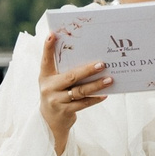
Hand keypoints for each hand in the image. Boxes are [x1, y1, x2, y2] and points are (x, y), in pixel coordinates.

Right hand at [38, 32, 109, 154]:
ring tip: (109, 80)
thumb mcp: (54, 81)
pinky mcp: (65, 111)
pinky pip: (83, 104)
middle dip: (87, 70)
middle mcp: (49, 87)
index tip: (52, 35)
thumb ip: (64, 70)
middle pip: (71, 76)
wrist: (49, 121)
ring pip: (80, 91)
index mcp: (45, 76)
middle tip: (102, 64)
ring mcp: (56, 100)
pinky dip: (95, 99)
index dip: (48, 47)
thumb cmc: (56, 94)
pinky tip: (105, 94)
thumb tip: (89, 57)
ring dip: (96, 85)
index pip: (46, 59)